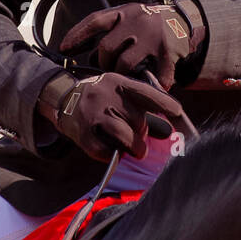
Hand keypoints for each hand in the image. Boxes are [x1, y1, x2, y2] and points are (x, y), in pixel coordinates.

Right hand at [38, 71, 190, 162]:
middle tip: (140, 136)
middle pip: (137, 120)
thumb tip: (168, 130)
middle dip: (143, 132)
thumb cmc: (101, 98)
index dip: (163, 103)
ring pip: (124, 136)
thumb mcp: (120, 94)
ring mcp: (92, 115)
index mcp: (118, 84)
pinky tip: (113, 152)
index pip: (145, 93)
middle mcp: (105, 97)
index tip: (177, 112)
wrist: (63, 99)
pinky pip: (105, 151)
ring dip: (135, 147)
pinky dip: (113, 155)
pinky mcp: (82, 134)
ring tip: (137, 151)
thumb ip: (143, 108)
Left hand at [59, 0, 206, 91]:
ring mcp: (153, 36)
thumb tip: (84, 51)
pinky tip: (155, 86)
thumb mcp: (129, 18)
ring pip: (125, 62)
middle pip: (107, 46)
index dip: (76, 34)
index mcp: (124, 12)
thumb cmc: (148, 24)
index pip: (95, 21)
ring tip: (123, 76)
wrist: (184, 19)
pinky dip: (155, 82)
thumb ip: (110, 30)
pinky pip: (157, 73)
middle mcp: (137, 21)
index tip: (63, 48)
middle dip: (102, 62)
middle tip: (105, 68)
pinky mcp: (167, 50)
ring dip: (120, 73)